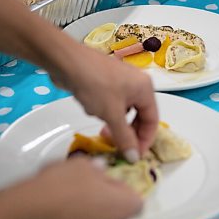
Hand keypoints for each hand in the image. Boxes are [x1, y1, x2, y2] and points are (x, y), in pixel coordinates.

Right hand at [16, 157, 142, 218]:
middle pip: (117, 216)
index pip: (136, 201)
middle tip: (87, 189)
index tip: (108, 182)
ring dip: (90, 215)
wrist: (27, 214)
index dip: (122, 191)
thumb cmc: (60, 186)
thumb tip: (100, 171)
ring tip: (69, 200)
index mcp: (124, 208)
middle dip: (106, 203)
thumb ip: (98, 169)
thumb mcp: (83, 164)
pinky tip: (59, 214)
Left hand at [49, 43, 158, 162]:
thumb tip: (134, 158)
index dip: (145, 140)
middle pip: (139, 115)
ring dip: (113, 121)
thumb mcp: (112, 114)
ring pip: (123, 110)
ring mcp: (121, 81)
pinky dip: (104, 110)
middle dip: (127, 131)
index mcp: (145, 89)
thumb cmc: (94, 85)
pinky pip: (111, 102)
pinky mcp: (106, 81)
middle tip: (115, 144)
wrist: (66, 61)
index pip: (152, 120)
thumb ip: (124, 138)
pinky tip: (91, 107)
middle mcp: (137, 83)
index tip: (134, 156)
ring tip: (102, 125)